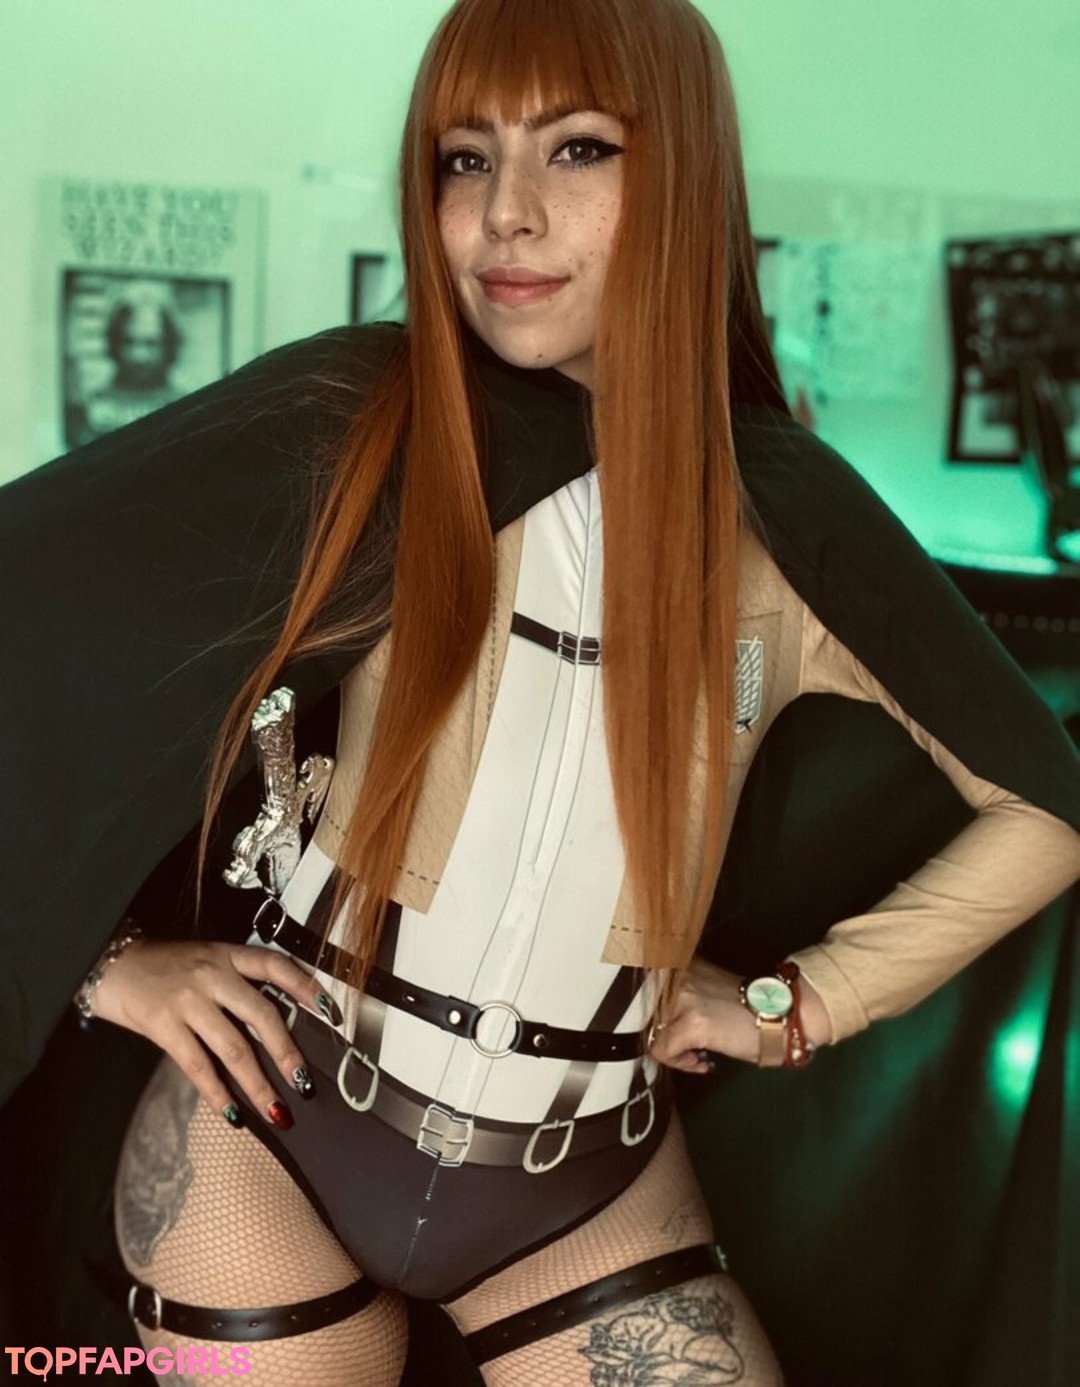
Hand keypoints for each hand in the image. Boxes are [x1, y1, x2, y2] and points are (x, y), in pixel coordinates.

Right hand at [92, 939, 330, 1125]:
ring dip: (258, 1085)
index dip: (306, 988)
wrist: (109, 963)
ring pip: (234, 1048)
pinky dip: (217, 1092)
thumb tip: (272, 1029)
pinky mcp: (163, 1024)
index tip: (331, 1013)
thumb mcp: (204, 961)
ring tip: (276, 1111)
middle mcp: (212, 975)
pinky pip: (197, 1065)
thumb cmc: (162, 966)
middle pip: (262, 1016)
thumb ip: (235, 986)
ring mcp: (188, 1000)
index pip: (276, 967)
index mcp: (227, 955)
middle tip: (305, 1084)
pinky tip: (232, 1112)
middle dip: (287, 1054)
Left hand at [649, 957, 759, 1072]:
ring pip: (649, 1032)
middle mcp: (678, 976)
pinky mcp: (691, 1023)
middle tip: (680, 1045)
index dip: (646, 1016)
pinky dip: (679, 1062)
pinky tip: (701, 1062)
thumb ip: (682, 993)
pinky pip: (663, 1050)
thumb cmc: (747, 1007)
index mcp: (680, 966)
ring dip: (670, 1050)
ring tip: (694, 1055)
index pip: (640, 987)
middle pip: (640, 1012)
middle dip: (657, 1034)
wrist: (781, 1015)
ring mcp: (684, 998)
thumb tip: (658, 1015)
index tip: (664, 1029)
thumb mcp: (708, 989)